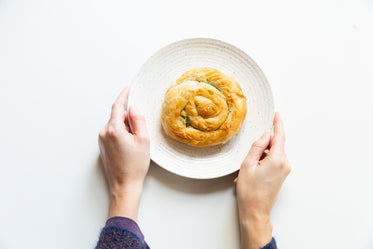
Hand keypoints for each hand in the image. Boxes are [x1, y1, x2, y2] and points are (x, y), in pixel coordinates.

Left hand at [98, 86, 149, 220]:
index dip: (123, 96)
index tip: (128, 88)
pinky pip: (112, 133)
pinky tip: (129, 146)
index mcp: (114, 129)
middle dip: (129, 118)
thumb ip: (138, 120)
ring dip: (126, 127)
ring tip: (136, 143)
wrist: (124, 186)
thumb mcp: (143, 140)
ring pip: (115, 125)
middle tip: (140, 131)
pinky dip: (122, 134)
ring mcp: (102, 140)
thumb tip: (133, 107)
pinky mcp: (102, 147)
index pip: (117, 106)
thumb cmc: (134, 166)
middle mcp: (104, 133)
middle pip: (117, 116)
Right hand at [235, 113, 290, 248]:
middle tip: (249, 157)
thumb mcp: (248, 164)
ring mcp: (284, 170)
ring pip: (272, 154)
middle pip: (275, 145)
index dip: (277, 124)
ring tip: (247, 170)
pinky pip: (272, 162)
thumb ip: (257, 146)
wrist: (255, 211)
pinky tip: (251, 172)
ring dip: (259, 157)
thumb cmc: (250, 191)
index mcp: (278, 159)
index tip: (277, 114)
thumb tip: (265, 136)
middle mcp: (285, 164)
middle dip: (261, 146)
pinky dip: (261, 163)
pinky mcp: (281, 175)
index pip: (279, 136)